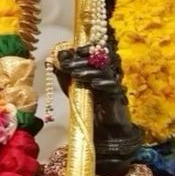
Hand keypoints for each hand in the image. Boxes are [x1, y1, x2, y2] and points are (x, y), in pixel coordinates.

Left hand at [53, 47, 142, 175]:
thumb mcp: (71, 86)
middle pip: (99, 59)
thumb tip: (56, 56)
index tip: (73, 51)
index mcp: (96, 66)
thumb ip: (64, 72)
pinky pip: (113, 86)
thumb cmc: (86, 103)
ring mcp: (113, 83)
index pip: (94, 52)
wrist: (100, 127)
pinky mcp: (117, 96)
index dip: (85, 49)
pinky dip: (103, 84)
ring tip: (76, 74)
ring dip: (90, 71)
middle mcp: (106, 72)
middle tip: (68, 64)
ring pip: (105, 71)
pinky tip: (94, 84)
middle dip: (82, 60)